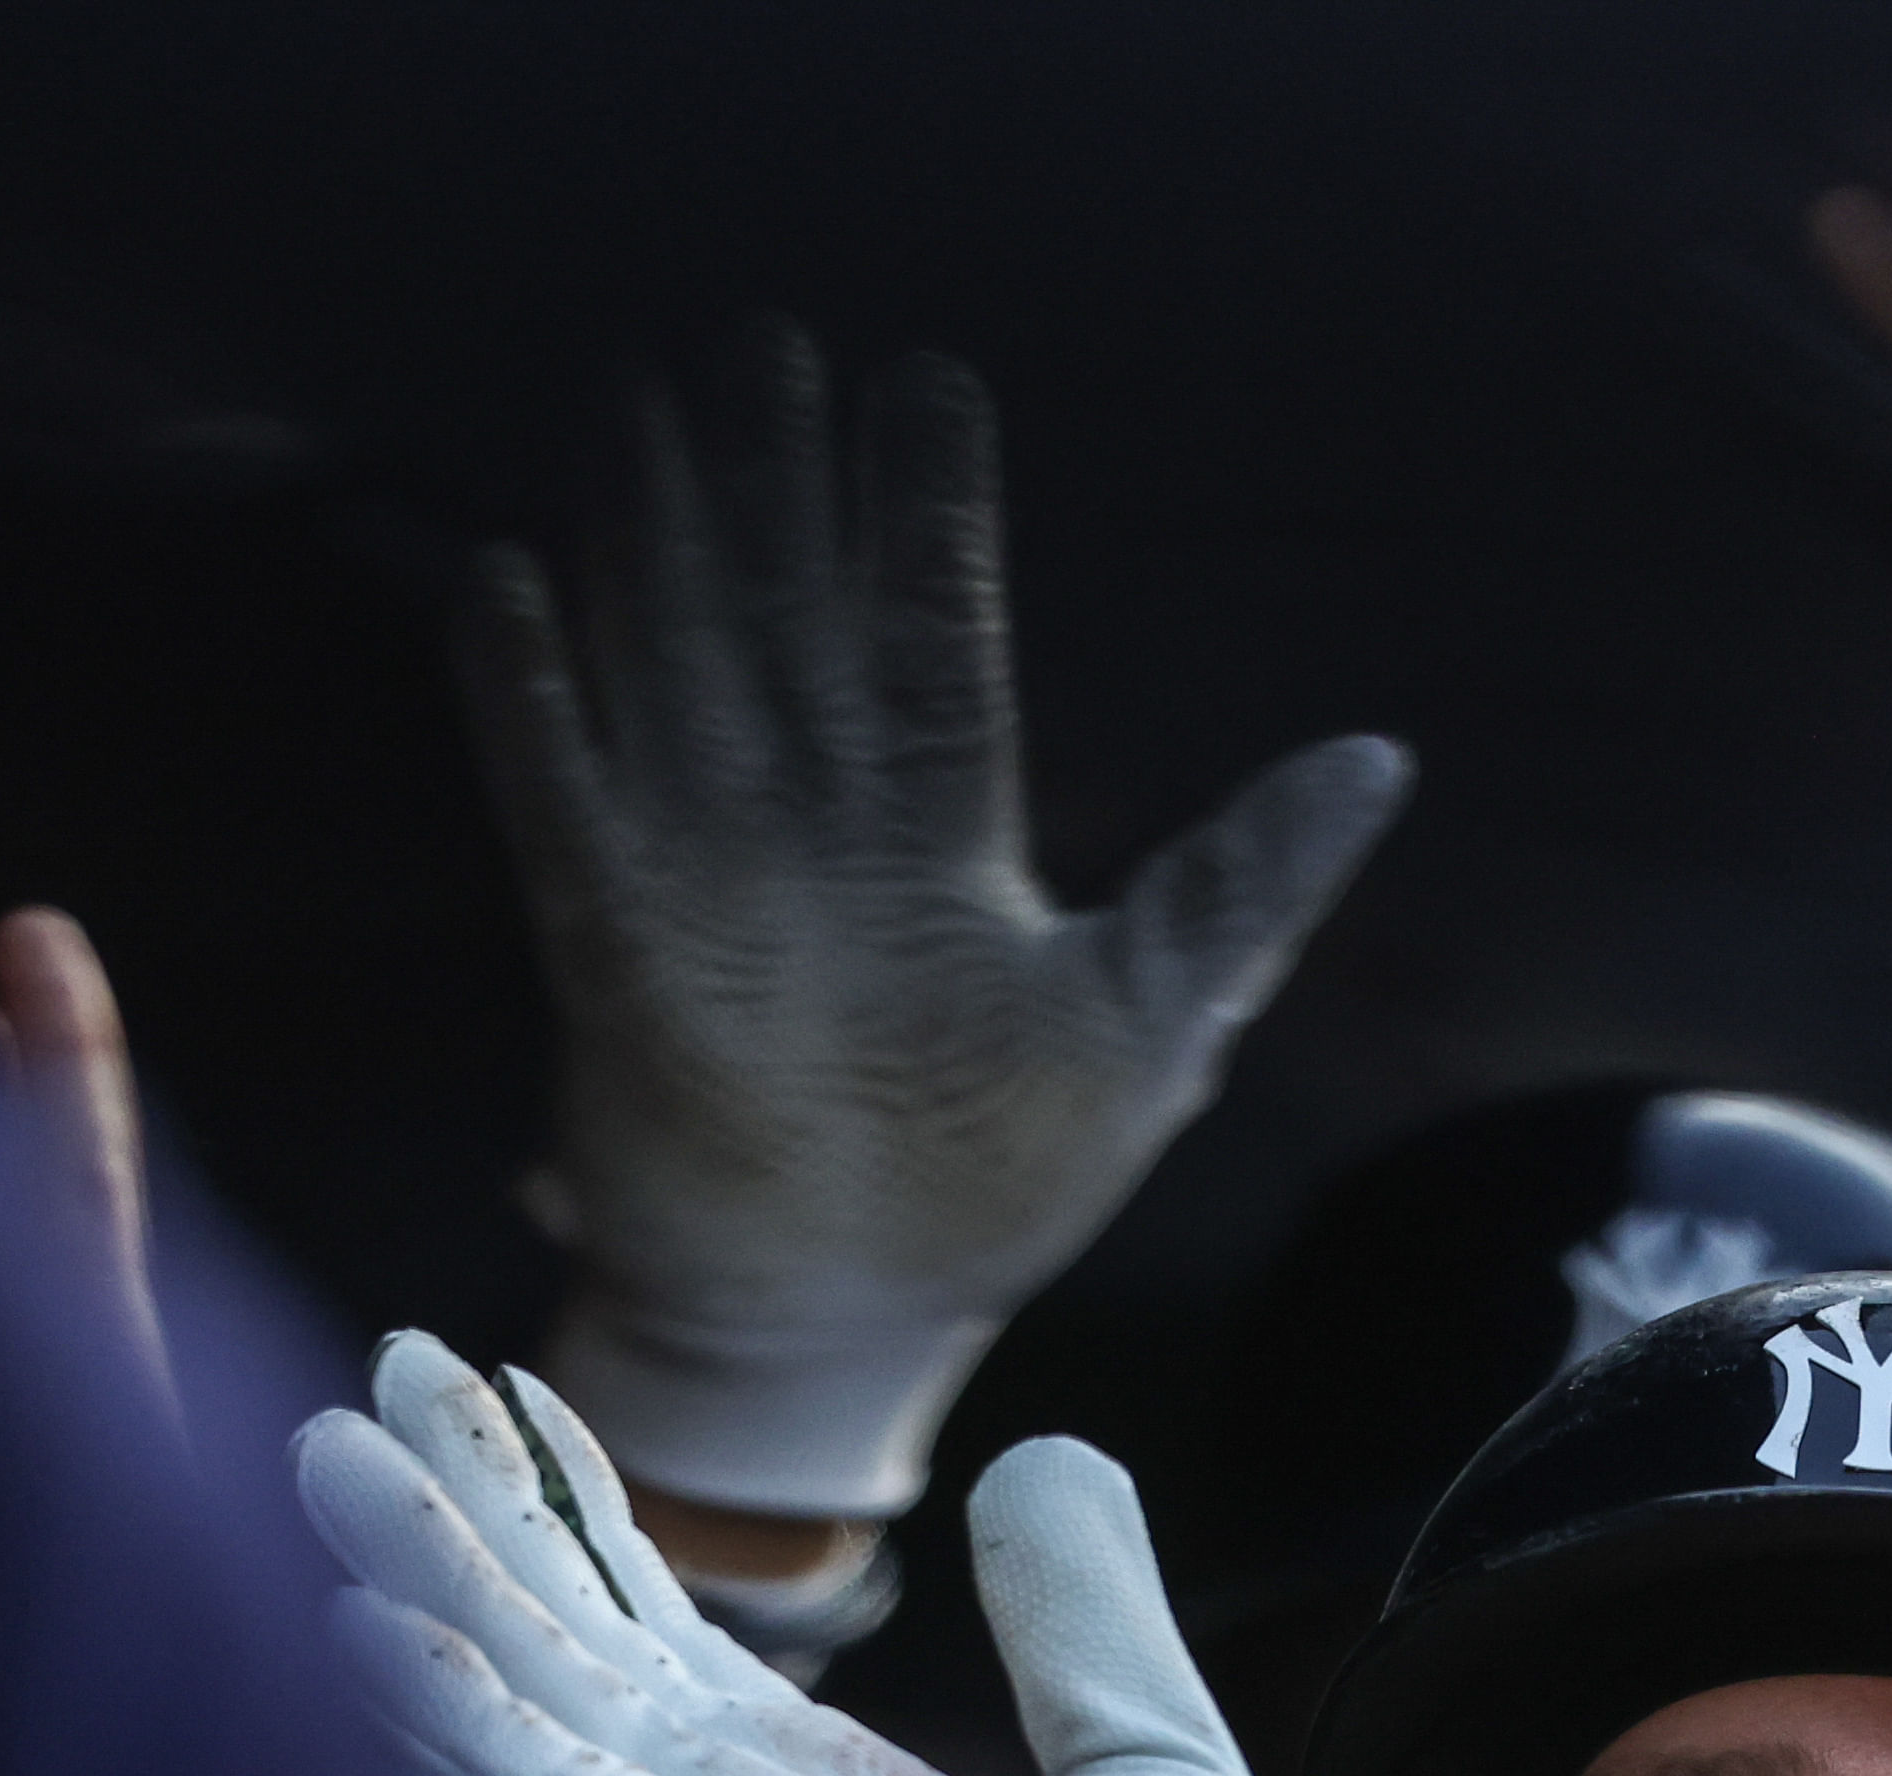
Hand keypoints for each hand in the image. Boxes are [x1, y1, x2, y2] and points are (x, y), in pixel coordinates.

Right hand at [297, 1338, 1327, 1775]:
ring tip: (321, 1451)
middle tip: (367, 1372)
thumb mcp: (1144, 1743)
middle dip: (457, 1514)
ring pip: (533, 1696)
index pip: (651, 1625)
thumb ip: (1079, 1602)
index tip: (502, 1383)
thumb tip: (1052, 1454)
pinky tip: (374, 1636)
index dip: (571, 1505)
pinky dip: (469, 1723)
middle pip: (558, 1643)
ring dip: (423, 1581)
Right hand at [459, 333, 1412, 1522]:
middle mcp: (816, 826)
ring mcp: (707, 876)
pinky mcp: (610, 946)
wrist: (850, 1324)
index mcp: (943, 833)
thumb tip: (1382, 757)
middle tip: (751, 335)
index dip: (925, 507)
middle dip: (768, 475)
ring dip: (649, 537)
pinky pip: (557, 797)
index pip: (932, 629)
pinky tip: (508, 579)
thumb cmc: (1004, 1183)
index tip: (926, 377)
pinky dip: (528, 699)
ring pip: (672, 663)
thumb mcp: (1156, 1029)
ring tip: (629, 399)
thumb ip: (1244, 887)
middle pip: (786, 610)